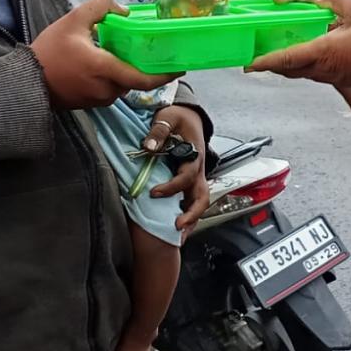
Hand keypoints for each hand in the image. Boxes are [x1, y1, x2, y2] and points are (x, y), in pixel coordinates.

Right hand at [31, 0, 179, 109]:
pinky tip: (101, 63)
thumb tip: (123, 11)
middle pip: (133, 79)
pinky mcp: (90, 104)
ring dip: (122, 70)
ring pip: (121, 84)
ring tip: (115, 52)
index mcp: (105, 70)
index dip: (164, 75)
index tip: (180, 68)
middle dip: (138, 65)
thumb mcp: (73, 20)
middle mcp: (107, 89)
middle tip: (143, 49)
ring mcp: (99, 100)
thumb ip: (100, 8)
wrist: (25, 81)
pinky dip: (111, 77)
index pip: (143, 79)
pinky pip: (109, 90)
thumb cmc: (49, 52)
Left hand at [146, 105, 209, 235]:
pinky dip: (188, 214)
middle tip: (177, 227)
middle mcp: (199, 169)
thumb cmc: (178, 116)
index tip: (154, 193)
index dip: (171, 187)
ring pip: (200, 201)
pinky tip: (177, 227)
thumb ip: (158, 132)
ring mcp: (197, 176)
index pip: (186, 177)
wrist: (189, 115)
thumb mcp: (167, 117)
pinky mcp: (192, 179)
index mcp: (195, 155)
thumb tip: (148, 147)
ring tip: (179, 235)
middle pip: (202, 196)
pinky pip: (193, 199)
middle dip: (192, 214)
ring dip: (192, 218)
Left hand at [247, 0, 350, 87]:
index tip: (249, 64)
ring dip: (286, 65)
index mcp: (322, 51)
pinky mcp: (340, 77)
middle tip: (256, 57)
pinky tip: (304, 53)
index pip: (286, 58)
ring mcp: (331, 75)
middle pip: (288, 69)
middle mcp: (322, 68)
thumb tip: (319, 0)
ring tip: (275, 53)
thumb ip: (334, 1)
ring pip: (300, 72)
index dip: (265, 61)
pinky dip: (301, 64)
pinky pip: (313, 72)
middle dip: (270, 64)